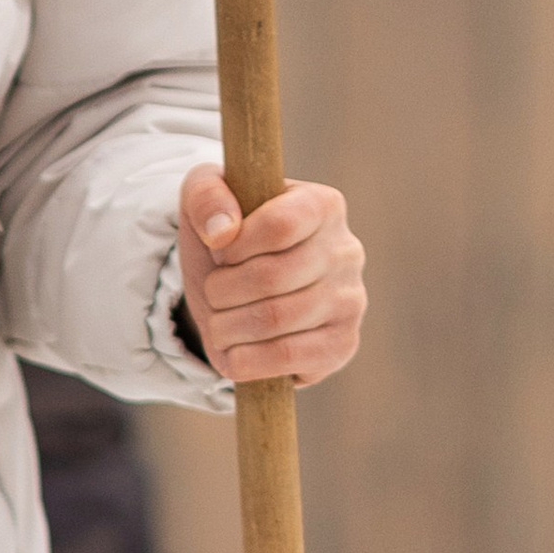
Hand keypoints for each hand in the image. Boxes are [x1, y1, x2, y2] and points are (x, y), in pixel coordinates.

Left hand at [176, 169, 364, 384]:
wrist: (239, 297)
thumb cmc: (227, 241)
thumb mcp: (203, 200)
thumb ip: (205, 195)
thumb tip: (222, 231)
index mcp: (323, 205)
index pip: (279, 226)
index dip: (234, 246)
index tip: (219, 252)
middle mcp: (347, 251)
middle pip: (271, 277)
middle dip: (221, 290)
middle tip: (213, 292)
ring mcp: (350, 300)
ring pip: (275, 319)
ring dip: (226, 326)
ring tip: (219, 320)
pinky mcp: (342, 344)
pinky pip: (286, 356)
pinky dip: (244, 357)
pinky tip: (235, 349)